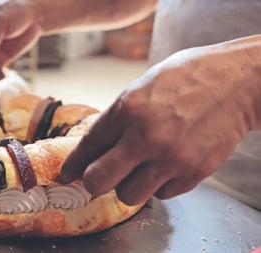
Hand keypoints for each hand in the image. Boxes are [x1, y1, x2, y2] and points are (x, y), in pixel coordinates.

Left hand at [58, 44, 258, 204]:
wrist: (236, 82)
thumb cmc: (186, 78)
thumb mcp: (141, 88)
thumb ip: (117, 118)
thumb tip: (96, 146)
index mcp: (127, 109)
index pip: (88, 147)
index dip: (72, 165)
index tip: (66, 175)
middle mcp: (145, 137)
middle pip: (98, 181)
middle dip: (92, 182)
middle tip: (97, 178)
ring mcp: (171, 158)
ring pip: (128, 196)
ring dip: (127, 186)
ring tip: (138, 169)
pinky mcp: (193, 173)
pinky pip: (161, 194)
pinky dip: (157, 184)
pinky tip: (165, 166)